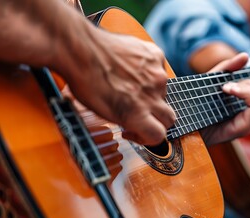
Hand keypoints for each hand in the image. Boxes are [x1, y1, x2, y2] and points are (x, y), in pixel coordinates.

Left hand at [57, 30, 175, 145]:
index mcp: (136, 114)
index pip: (159, 135)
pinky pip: (160, 69)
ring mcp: (157, 75)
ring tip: (130, 84)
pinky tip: (133, 68)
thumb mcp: (104, 112)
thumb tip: (137, 123)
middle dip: (157, 118)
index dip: (148, 137)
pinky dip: (150, 71)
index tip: (137, 131)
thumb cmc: (85, 81)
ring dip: (152, 92)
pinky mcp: (156, 56)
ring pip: (163, 91)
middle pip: (169, 117)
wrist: (80, 49)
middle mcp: (151, 96)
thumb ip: (128, 120)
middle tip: (140, 111)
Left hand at [201, 53, 249, 145]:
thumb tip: (245, 56)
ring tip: (227, 89)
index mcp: (241, 109)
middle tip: (226, 87)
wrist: (180, 125)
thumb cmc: (194, 106)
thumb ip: (227, 68)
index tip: (227, 83)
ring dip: (247, 89)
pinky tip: (229, 91)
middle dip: (247, 85)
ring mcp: (246, 124)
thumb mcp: (210, 82)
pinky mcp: (242, 129)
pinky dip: (246, 94)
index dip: (248, 83)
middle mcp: (246, 118)